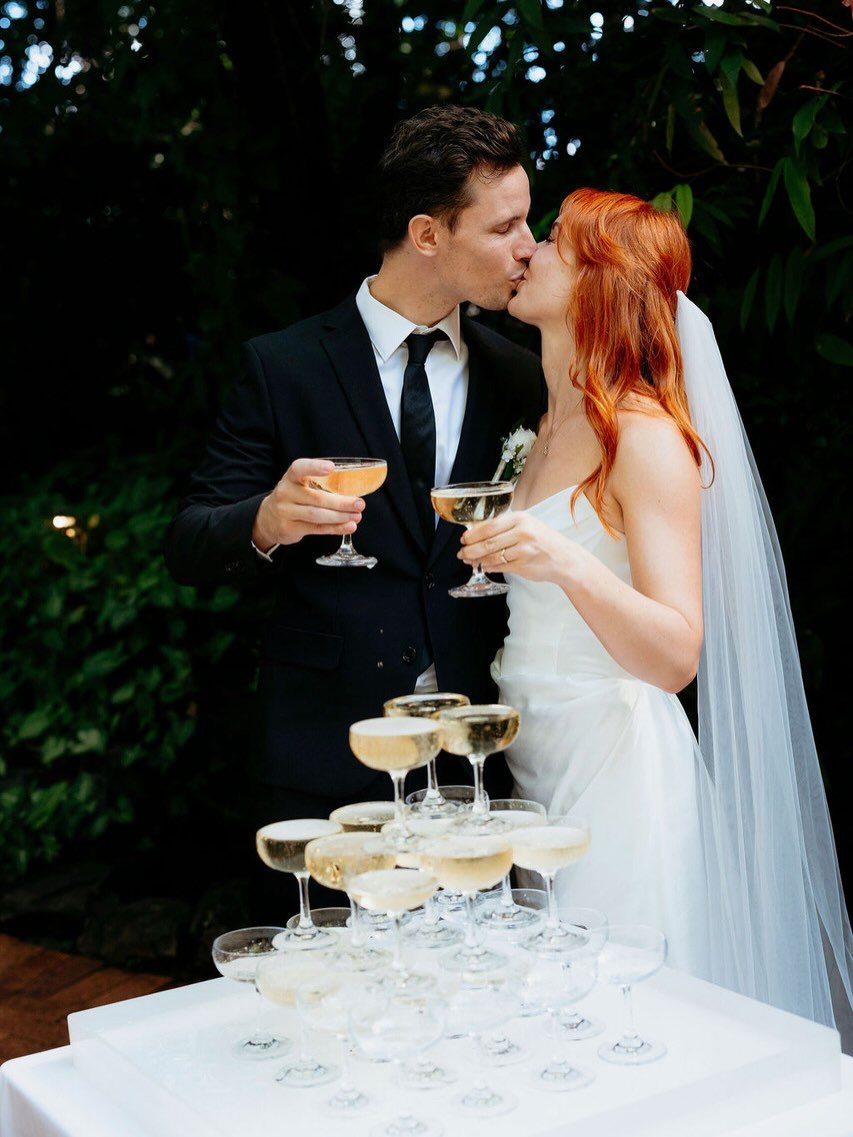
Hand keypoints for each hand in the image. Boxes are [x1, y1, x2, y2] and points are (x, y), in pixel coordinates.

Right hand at [252, 459, 363, 548]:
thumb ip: (320, 484)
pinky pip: (316, 529)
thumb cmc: (293, 497)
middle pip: (316, 498)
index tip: (331, 468)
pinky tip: (349, 526)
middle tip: (359, 504)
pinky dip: (335, 528)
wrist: (268, 518)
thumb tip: (354, 491)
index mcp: (291, 477)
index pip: (300, 468)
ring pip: (317, 515)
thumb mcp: (300, 485)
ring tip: (357, 516)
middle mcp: (286, 492)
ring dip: (340, 517)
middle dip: (341, 502)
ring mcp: (286, 511)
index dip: (315, 467)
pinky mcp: (290, 528)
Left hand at [459, 510, 576, 583]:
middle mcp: (522, 532)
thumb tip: (477, 533)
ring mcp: (523, 550)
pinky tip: (484, 566)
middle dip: (470, 549)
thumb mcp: (527, 525)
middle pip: (488, 542)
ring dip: (477, 560)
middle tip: (462, 553)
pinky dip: (489, 567)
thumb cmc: (544, 541)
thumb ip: (505, 527)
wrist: (564, 558)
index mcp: (520, 519)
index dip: (473, 534)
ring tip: (470, 561)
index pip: (489, 526)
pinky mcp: (523, 565)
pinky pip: (500, 567)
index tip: (463, 539)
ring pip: (492, 556)